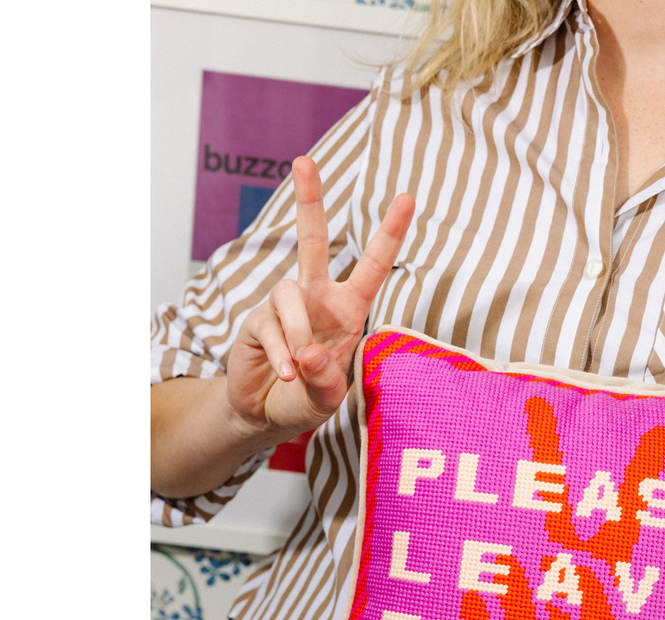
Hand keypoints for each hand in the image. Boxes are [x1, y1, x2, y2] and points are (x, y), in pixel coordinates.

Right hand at [225, 156, 414, 442]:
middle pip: (313, 240)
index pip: (372, 266)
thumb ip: (326, 379)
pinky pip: (270, 325)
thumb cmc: (307, 399)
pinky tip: (285, 374)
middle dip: (308, 200)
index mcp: (349, 309)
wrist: (266, 413)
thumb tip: (309, 354)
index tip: (407, 197)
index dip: (390, 233)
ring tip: (298, 368)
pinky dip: (279, 354)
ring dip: (297, 333)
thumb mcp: (329, 397)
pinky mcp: (257, 320)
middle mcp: (317, 298)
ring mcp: (286, 306)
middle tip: (303, 161)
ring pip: (289, 294)